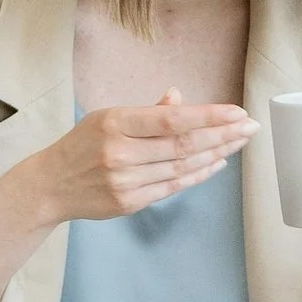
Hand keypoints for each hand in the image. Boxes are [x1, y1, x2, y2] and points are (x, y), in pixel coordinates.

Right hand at [40, 92, 252, 223]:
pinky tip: (218, 163)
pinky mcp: (130, 203)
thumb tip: (180, 98)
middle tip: (250, 126)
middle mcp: (121, 153)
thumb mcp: (108, 117)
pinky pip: (173, 187)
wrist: (51, 185)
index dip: (208, 116)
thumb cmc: (83, 144)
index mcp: (116, 122)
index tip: (237, 111)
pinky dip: (198, 175)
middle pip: (183, 144)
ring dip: (217, 154)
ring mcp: (125, 181)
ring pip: (182, 167)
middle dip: (222, 135)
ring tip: (240, 142)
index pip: (171, 119)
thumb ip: (147, 111)